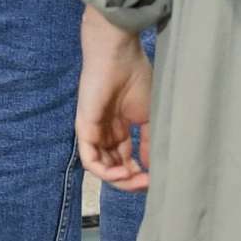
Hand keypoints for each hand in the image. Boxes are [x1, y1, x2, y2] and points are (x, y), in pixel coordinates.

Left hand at [75, 4, 152, 191]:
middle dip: (131, 181)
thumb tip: (152, 167)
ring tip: (137, 180)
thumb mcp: (148, 116)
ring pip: (102, 168)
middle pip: (114, 168)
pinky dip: (106, 172)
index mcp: (119, 128)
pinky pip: (90, 160)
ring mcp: (93, 131)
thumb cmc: (135, 78)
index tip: (156, 179)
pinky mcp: (84, 128)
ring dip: (120, 180)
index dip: (140, 174)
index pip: (125, 160)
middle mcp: (105, 132)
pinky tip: (123, 173)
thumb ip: (148, 142)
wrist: (119, 56)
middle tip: (148, 184)